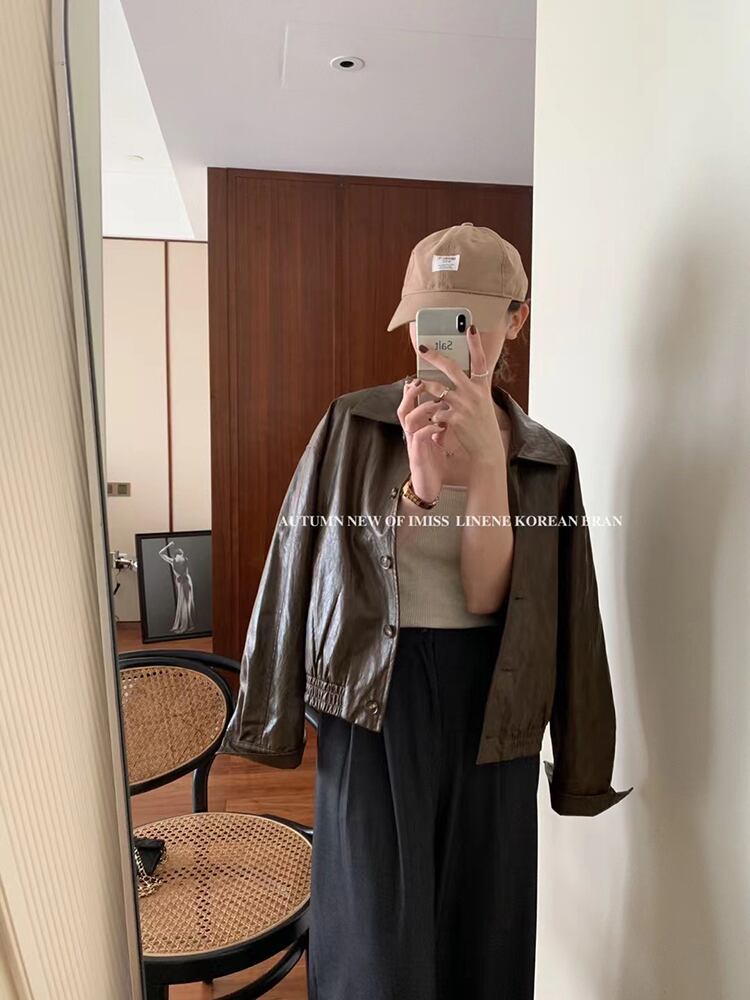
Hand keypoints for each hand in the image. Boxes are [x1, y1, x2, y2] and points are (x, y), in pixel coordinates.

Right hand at [396, 377, 449, 501]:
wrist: (428, 488)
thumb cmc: (434, 462)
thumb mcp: (437, 439)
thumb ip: (440, 422)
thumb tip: (450, 404)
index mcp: (416, 428)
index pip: (409, 404)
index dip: (412, 390)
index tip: (421, 375)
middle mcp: (411, 434)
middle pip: (403, 408)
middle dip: (411, 394)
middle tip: (421, 381)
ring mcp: (413, 444)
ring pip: (409, 420)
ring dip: (422, 409)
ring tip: (437, 403)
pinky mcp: (417, 456)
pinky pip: (419, 437)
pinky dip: (429, 429)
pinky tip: (440, 426)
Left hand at [416, 325, 504, 461]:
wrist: (486, 449)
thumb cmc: (482, 426)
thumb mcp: (482, 404)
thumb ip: (470, 390)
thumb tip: (453, 378)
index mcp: (482, 387)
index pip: (480, 360)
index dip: (475, 343)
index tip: (470, 327)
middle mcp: (474, 393)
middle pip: (451, 368)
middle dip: (434, 356)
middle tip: (421, 347)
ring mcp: (463, 405)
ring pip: (436, 388)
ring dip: (424, 385)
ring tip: (416, 382)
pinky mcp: (454, 418)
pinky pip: (435, 409)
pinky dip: (429, 411)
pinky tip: (428, 414)